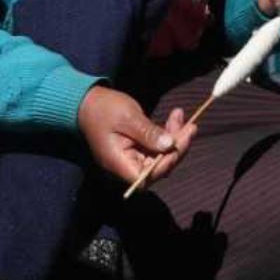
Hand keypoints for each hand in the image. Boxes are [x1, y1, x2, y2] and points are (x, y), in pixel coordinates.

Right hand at [77, 86, 195, 187]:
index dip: (164, 165)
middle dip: (177, 148)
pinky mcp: (137, 148)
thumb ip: (147, 133)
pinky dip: (168, 133)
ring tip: (181, 116)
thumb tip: (169, 146)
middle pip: (157, 168)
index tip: (179, 143)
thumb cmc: (103, 109)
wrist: (87, 102)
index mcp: (118, 163)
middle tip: (191, 126)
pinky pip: (157, 147)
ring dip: (175, 138)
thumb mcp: (127, 118)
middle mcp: (125, 165)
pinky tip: (175, 116)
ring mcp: (132, 157)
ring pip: (160, 156)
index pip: (145, 177)